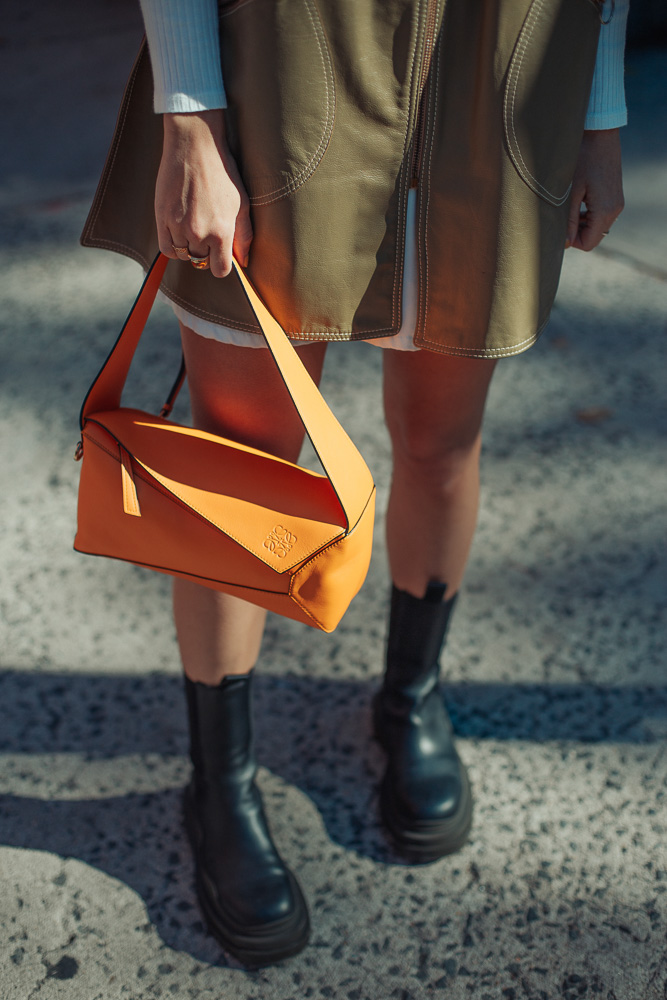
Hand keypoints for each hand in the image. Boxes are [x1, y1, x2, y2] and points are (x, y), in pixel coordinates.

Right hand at [155, 110, 252, 275]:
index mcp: (222, 231)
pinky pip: (165, 247)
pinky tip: (178, 234)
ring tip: (192, 229)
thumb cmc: (222, 172)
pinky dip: (172, 246)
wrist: (194, 145)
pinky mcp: (161, 217)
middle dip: (205, 253)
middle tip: (207, 233)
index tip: (220, 254)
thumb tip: (244, 261)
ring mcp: (178, 226)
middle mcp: (199, 233)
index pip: (220, 270)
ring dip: (188, 248)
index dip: (221, 264)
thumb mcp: (242, 203)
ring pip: (183, 255)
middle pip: (200, 262)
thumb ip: (244, 235)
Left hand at [566, 128, 623, 250]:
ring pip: (598, 228)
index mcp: (604, 211)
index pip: (588, 243)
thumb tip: (565, 243)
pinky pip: (602, 216)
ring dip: (582, 225)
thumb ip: (568, 220)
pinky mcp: (616, 197)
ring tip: (568, 209)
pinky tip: (578, 204)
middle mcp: (615, 210)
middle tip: (561, 219)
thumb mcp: (570, 192)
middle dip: (576, 233)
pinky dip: (589, 216)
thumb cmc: (582, 159)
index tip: (559, 229)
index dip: (572, 242)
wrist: (600, 135)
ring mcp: (617, 203)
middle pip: (594, 237)